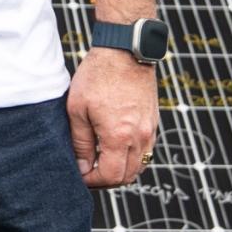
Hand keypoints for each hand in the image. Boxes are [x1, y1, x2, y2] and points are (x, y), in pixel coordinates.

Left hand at [67, 47, 158, 188]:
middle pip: (127, 176)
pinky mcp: (153, 122)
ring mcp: (149, 130)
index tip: (80, 175)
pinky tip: (115, 148)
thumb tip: (82, 167)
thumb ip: (81, 142)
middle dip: (106, 180)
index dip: (93, 181)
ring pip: (139, 166)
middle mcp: (139, 137)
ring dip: (121, 170)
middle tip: (89, 172)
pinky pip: (146, 151)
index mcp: (118, 136)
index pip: (110, 176)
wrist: (125, 51)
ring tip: (101, 161)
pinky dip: (131, 157)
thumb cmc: (98, 75)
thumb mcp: (78, 109)